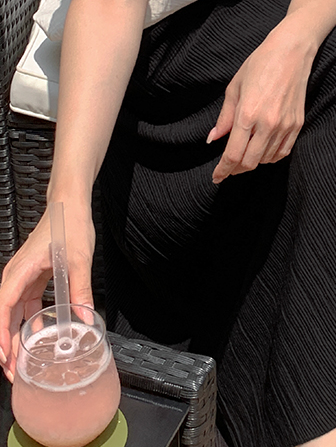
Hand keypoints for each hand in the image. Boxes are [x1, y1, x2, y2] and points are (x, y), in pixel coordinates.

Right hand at [0, 201, 94, 381]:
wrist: (69, 205)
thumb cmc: (69, 224)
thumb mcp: (79, 259)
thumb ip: (80, 290)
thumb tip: (85, 319)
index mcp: (20, 271)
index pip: (3, 309)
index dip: (1, 335)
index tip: (5, 357)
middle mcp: (15, 276)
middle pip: (3, 316)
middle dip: (5, 345)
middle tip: (13, 372)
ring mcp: (22, 277)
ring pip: (13, 314)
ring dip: (15, 337)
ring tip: (22, 362)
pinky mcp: (32, 277)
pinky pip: (24, 306)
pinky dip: (27, 323)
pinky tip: (37, 337)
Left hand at [207, 23, 315, 182]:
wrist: (291, 53)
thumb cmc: (260, 65)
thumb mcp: (234, 88)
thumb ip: (224, 118)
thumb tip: (214, 139)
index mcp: (247, 114)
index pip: (233, 154)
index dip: (223, 170)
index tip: (217, 177)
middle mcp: (267, 123)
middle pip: (249, 162)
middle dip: (235, 170)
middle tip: (227, 168)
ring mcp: (285, 125)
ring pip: (266, 160)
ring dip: (252, 162)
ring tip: (244, 156)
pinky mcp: (297, 124)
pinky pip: (283, 152)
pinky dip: (270, 157)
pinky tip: (262, 151)